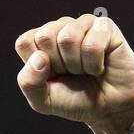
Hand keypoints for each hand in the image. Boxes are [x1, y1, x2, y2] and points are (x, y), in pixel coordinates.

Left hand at [15, 15, 133, 133]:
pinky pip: (92, 43)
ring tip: (86, 70)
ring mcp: (83, 24)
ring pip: (68, 37)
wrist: (109, 109)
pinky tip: (100, 66)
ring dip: (78, 64)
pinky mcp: (105, 26)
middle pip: (45, 36)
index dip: (37, 66)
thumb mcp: (42, 101)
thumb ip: (29, 83)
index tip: (52, 76)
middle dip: (59, 64)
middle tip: (71, 73)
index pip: (25, 42)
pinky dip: (95, 63)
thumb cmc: (74, 101)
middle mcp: (60, 28)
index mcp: (40, 42)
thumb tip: (39, 57)